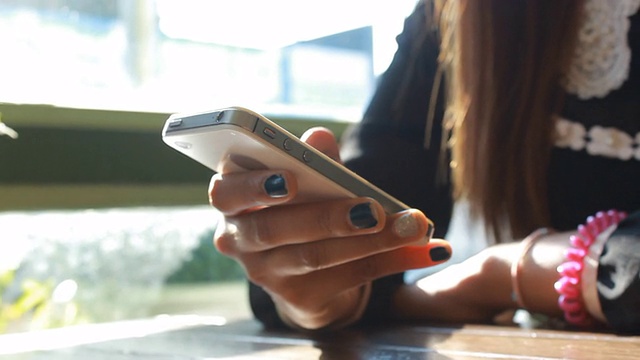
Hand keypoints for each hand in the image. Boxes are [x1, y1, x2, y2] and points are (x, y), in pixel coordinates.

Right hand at [208, 127, 451, 329]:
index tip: (292, 180)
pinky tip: (428, 249)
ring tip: (414, 225)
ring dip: (371, 240)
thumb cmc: (300, 207)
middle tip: (371, 209)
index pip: (226, 192)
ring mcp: (266, 274)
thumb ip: (312, 158)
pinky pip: (348, 277)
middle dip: (327, 218)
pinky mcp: (300, 299)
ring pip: (316, 256)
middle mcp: (240, 240)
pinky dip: (392, 259)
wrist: (305, 268)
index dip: (255, 186)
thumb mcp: (306, 180)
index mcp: (233, 201)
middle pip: (275, 229)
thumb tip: (320, 136)